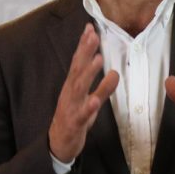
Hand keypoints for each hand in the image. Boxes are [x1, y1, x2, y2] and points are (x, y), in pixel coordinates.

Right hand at [49, 23, 118, 162]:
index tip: (90, 28)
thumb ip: (103, 88)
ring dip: (88, 73)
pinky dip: (88, 107)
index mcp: (72, 87)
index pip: (78, 62)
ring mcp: (71, 108)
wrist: (59, 144)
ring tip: (98, 59)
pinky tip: (95, 101)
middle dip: (84, 52)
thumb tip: (116, 72)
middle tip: (93, 35)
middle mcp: (70, 94)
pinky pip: (82, 115)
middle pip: (77, 70)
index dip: (84, 46)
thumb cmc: (75, 119)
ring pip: (79, 89)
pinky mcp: (74, 123)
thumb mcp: (91, 101)